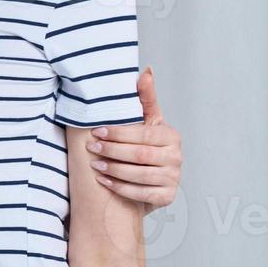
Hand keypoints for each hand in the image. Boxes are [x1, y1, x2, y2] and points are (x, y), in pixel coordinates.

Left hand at [87, 67, 182, 211]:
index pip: (143, 134)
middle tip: (91, 149)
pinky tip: (104, 181)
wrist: (148, 178)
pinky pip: (142, 194)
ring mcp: (174, 178)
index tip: (96, 132)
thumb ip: (145, 98)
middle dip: (112, 151)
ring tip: (94, 165)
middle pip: (140, 155)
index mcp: (171, 136)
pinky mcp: (167, 196)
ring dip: (114, 170)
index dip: (118, 134)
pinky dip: (121, 188)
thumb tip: (146, 70)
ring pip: (140, 175)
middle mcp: (176, 157)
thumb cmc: (143, 144)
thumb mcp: (145, 121)